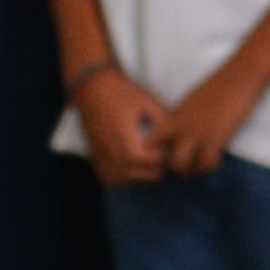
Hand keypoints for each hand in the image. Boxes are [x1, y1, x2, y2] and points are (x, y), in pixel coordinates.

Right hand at [70, 61, 173, 180]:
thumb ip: (163, 122)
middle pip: (142, 176)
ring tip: (147, 160)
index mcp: (128, 145)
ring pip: (125, 182)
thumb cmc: (122, 93)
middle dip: (155, 168)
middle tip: (160, 152)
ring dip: (139, 175)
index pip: (153, 165)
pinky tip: (131, 165)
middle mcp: (113, 157)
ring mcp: (102, 159)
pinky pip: (110, 179)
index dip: (166, 158)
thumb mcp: (147, 103)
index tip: (169, 146)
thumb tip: (177, 138)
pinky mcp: (95, 158)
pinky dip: (122, 177)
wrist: (92, 87)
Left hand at [161, 61, 265, 168]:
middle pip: (162, 158)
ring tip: (203, 166)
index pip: (150, 141)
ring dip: (192, 172)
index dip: (157, 154)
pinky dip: (211, 167)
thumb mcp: (193, 101)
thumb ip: (183, 118)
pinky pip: (206, 164)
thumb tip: (181, 135)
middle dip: (174, 168)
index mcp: (174, 116)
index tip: (171, 156)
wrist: (239, 76)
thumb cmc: (220, 87)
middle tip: (189, 166)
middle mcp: (181, 126)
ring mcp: (197, 132)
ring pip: (180, 166)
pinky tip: (218, 160)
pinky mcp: (216, 137)